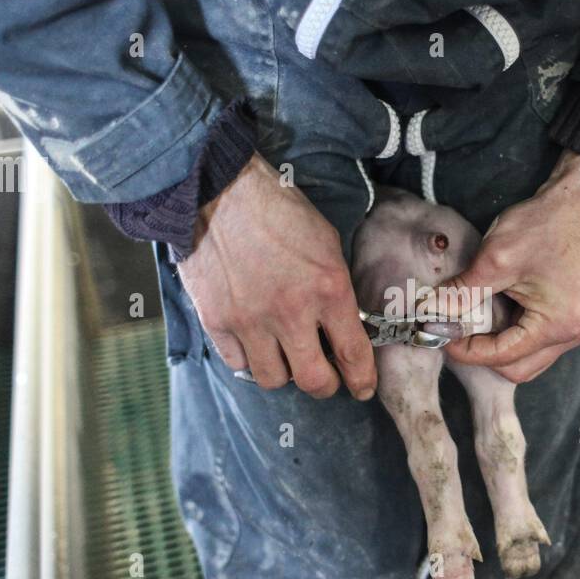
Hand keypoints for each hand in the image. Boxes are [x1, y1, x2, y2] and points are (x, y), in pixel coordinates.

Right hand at [177, 154, 376, 398]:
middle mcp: (291, 312)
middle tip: (325, 376)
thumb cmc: (278, 209)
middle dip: (326, 385)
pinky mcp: (217, 321)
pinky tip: (254, 340)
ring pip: (274, 379)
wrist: (219, 190)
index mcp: (328, 289)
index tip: (363, 388)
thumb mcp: (326, 243)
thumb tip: (343, 325)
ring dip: (285, 372)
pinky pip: (238, 363)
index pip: (353, 354)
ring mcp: (251, 320)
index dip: (362, 380)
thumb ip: (336, 289)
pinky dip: (249, 358)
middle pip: (315, 381)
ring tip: (285, 354)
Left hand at [424, 151, 579, 382]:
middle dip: (482, 355)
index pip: (504, 356)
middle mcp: (572, 334)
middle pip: (517, 369)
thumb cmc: (543, 225)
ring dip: (497, 347)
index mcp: (558, 324)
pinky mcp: (568, 318)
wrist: (576, 202)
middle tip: (454, 332)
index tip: (440, 336)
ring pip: (527, 359)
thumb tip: (429, 312)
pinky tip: (492, 315)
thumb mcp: (494, 259)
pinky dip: (511, 336)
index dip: (467, 351)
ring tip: (471, 323)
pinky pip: (535, 343)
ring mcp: (574, 327)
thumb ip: (462, 292)